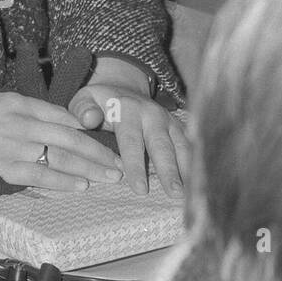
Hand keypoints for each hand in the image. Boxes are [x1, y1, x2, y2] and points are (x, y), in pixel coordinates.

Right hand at [0, 91, 126, 190]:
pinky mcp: (2, 166)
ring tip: (109, 177)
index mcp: (15, 101)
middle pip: (70, 136)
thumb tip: (37, 126)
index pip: (60, 114)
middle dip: (98, 151)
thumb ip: (13, 112)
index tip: (102, 139)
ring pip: (61, 156)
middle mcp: (19, 120)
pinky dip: (63, 180)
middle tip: (119, 164)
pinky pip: (40, 175)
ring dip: (89, 169)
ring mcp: (12, 144)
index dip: (86, 129)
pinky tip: (79, 186)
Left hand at [69, 82, 186, 196]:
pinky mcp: (180, 128)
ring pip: (181, 147)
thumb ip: (83, 109)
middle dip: (168, 170)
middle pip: (162, 145)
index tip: (140, 189)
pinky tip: (198, 184)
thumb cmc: (99, 102)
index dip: (136, 165)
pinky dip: (195, 165)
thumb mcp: (85, 99)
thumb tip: (89, 119)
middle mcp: (153, 114)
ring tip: (190, 193)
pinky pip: (190, 147)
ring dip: (187, 170)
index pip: (131, 140)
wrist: (122, 86)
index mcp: (128, 109)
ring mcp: (169, 121)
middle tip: (174, 193)